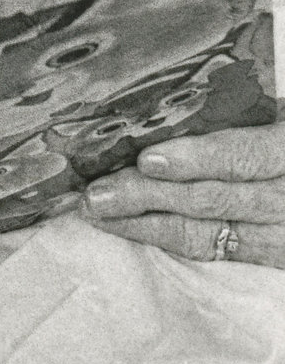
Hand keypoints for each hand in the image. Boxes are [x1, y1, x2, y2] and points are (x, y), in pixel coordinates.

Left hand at [80, 123, 284, 268]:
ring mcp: (280, 234)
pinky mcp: (268, 256)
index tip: (146, 159)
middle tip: (97, 192)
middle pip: (211, 200)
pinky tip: (129, 227)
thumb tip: (159, 106)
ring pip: (205, 233)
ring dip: (143, 224)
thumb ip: (232, 113)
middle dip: (147, 196)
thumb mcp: (275, 113)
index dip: (193, 159)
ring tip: (98, 212)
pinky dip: (166, 238)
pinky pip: (212, 251)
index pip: (241, 156)